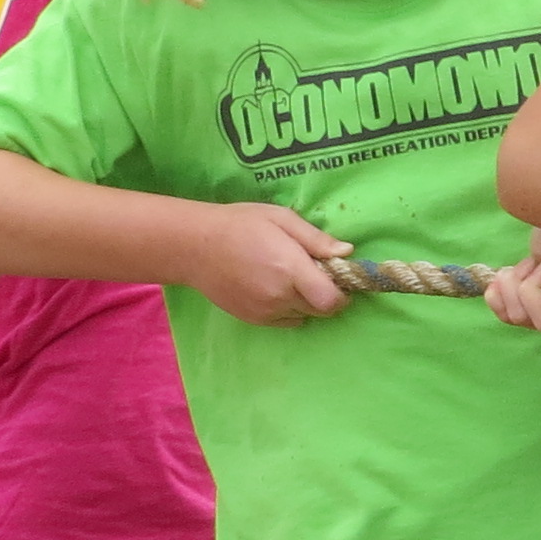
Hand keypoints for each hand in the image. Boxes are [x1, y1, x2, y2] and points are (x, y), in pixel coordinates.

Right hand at [184, 200, 355, 327]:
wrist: (194, 246)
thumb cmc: (240, 225)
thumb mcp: (281, 218)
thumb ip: (316, 239)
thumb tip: (347, 252)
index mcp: (290, 269)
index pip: (332, 301)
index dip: (343, 294)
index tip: (340, 280)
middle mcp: (280, 295)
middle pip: (321, 310)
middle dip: (326, 295)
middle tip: (314, 273)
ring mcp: (266, 311)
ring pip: (303, 315)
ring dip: (306, 302)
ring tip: (290, 278)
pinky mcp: (253, 319)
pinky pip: (285, 321)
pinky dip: (289, 309)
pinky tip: (274, 288)